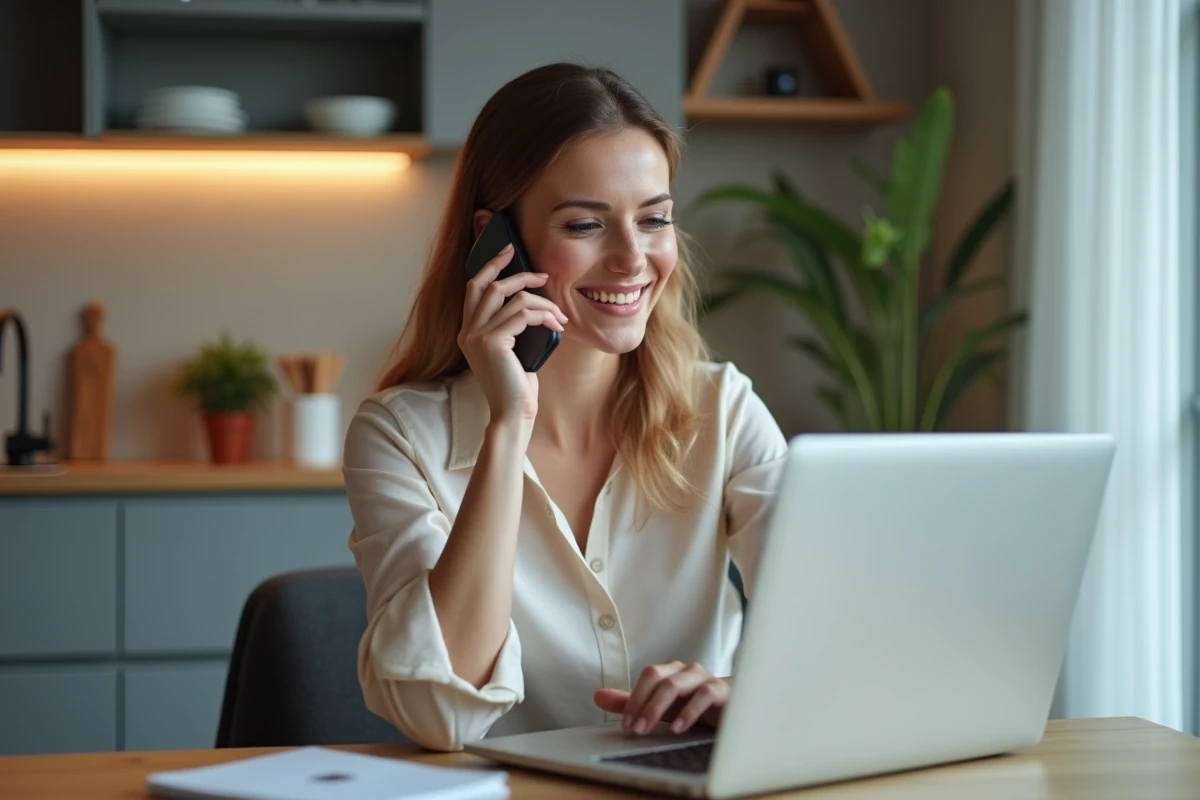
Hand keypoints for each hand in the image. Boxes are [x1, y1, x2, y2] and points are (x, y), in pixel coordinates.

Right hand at [458, 243, 566, 423]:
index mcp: (468, 332)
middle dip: (517, 273)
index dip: (491, 266)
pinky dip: (545, 315)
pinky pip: (523, 313)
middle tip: (543, 275)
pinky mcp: (492, 341)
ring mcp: (476, 336)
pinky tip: (557, 326)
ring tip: (559, 316)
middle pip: (489, 285)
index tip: (508, 252)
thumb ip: (512, 326)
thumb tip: (531, 300)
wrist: (513, 413)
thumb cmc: (517, 386)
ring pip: (513, 298)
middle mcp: (467, 331)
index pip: (474, 287)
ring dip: (543, 303)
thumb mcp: (512, 350)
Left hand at [593, 662, 730, 735]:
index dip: (634, 698)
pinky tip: (678, 728)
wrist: (735, 711)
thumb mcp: (661, 707)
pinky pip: (705, 694)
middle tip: (633, 729)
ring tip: (647, 729)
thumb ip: (631, 702)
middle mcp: (686, 670)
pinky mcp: (723, 690)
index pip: (648, 675)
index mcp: (671, 671)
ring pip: (676, 684)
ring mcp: (705, 678)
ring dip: (657, 707)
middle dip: (642, 704)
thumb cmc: (696, 706)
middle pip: (658, 677)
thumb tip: (598, 696)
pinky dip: (689, 711)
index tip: (625, 725)